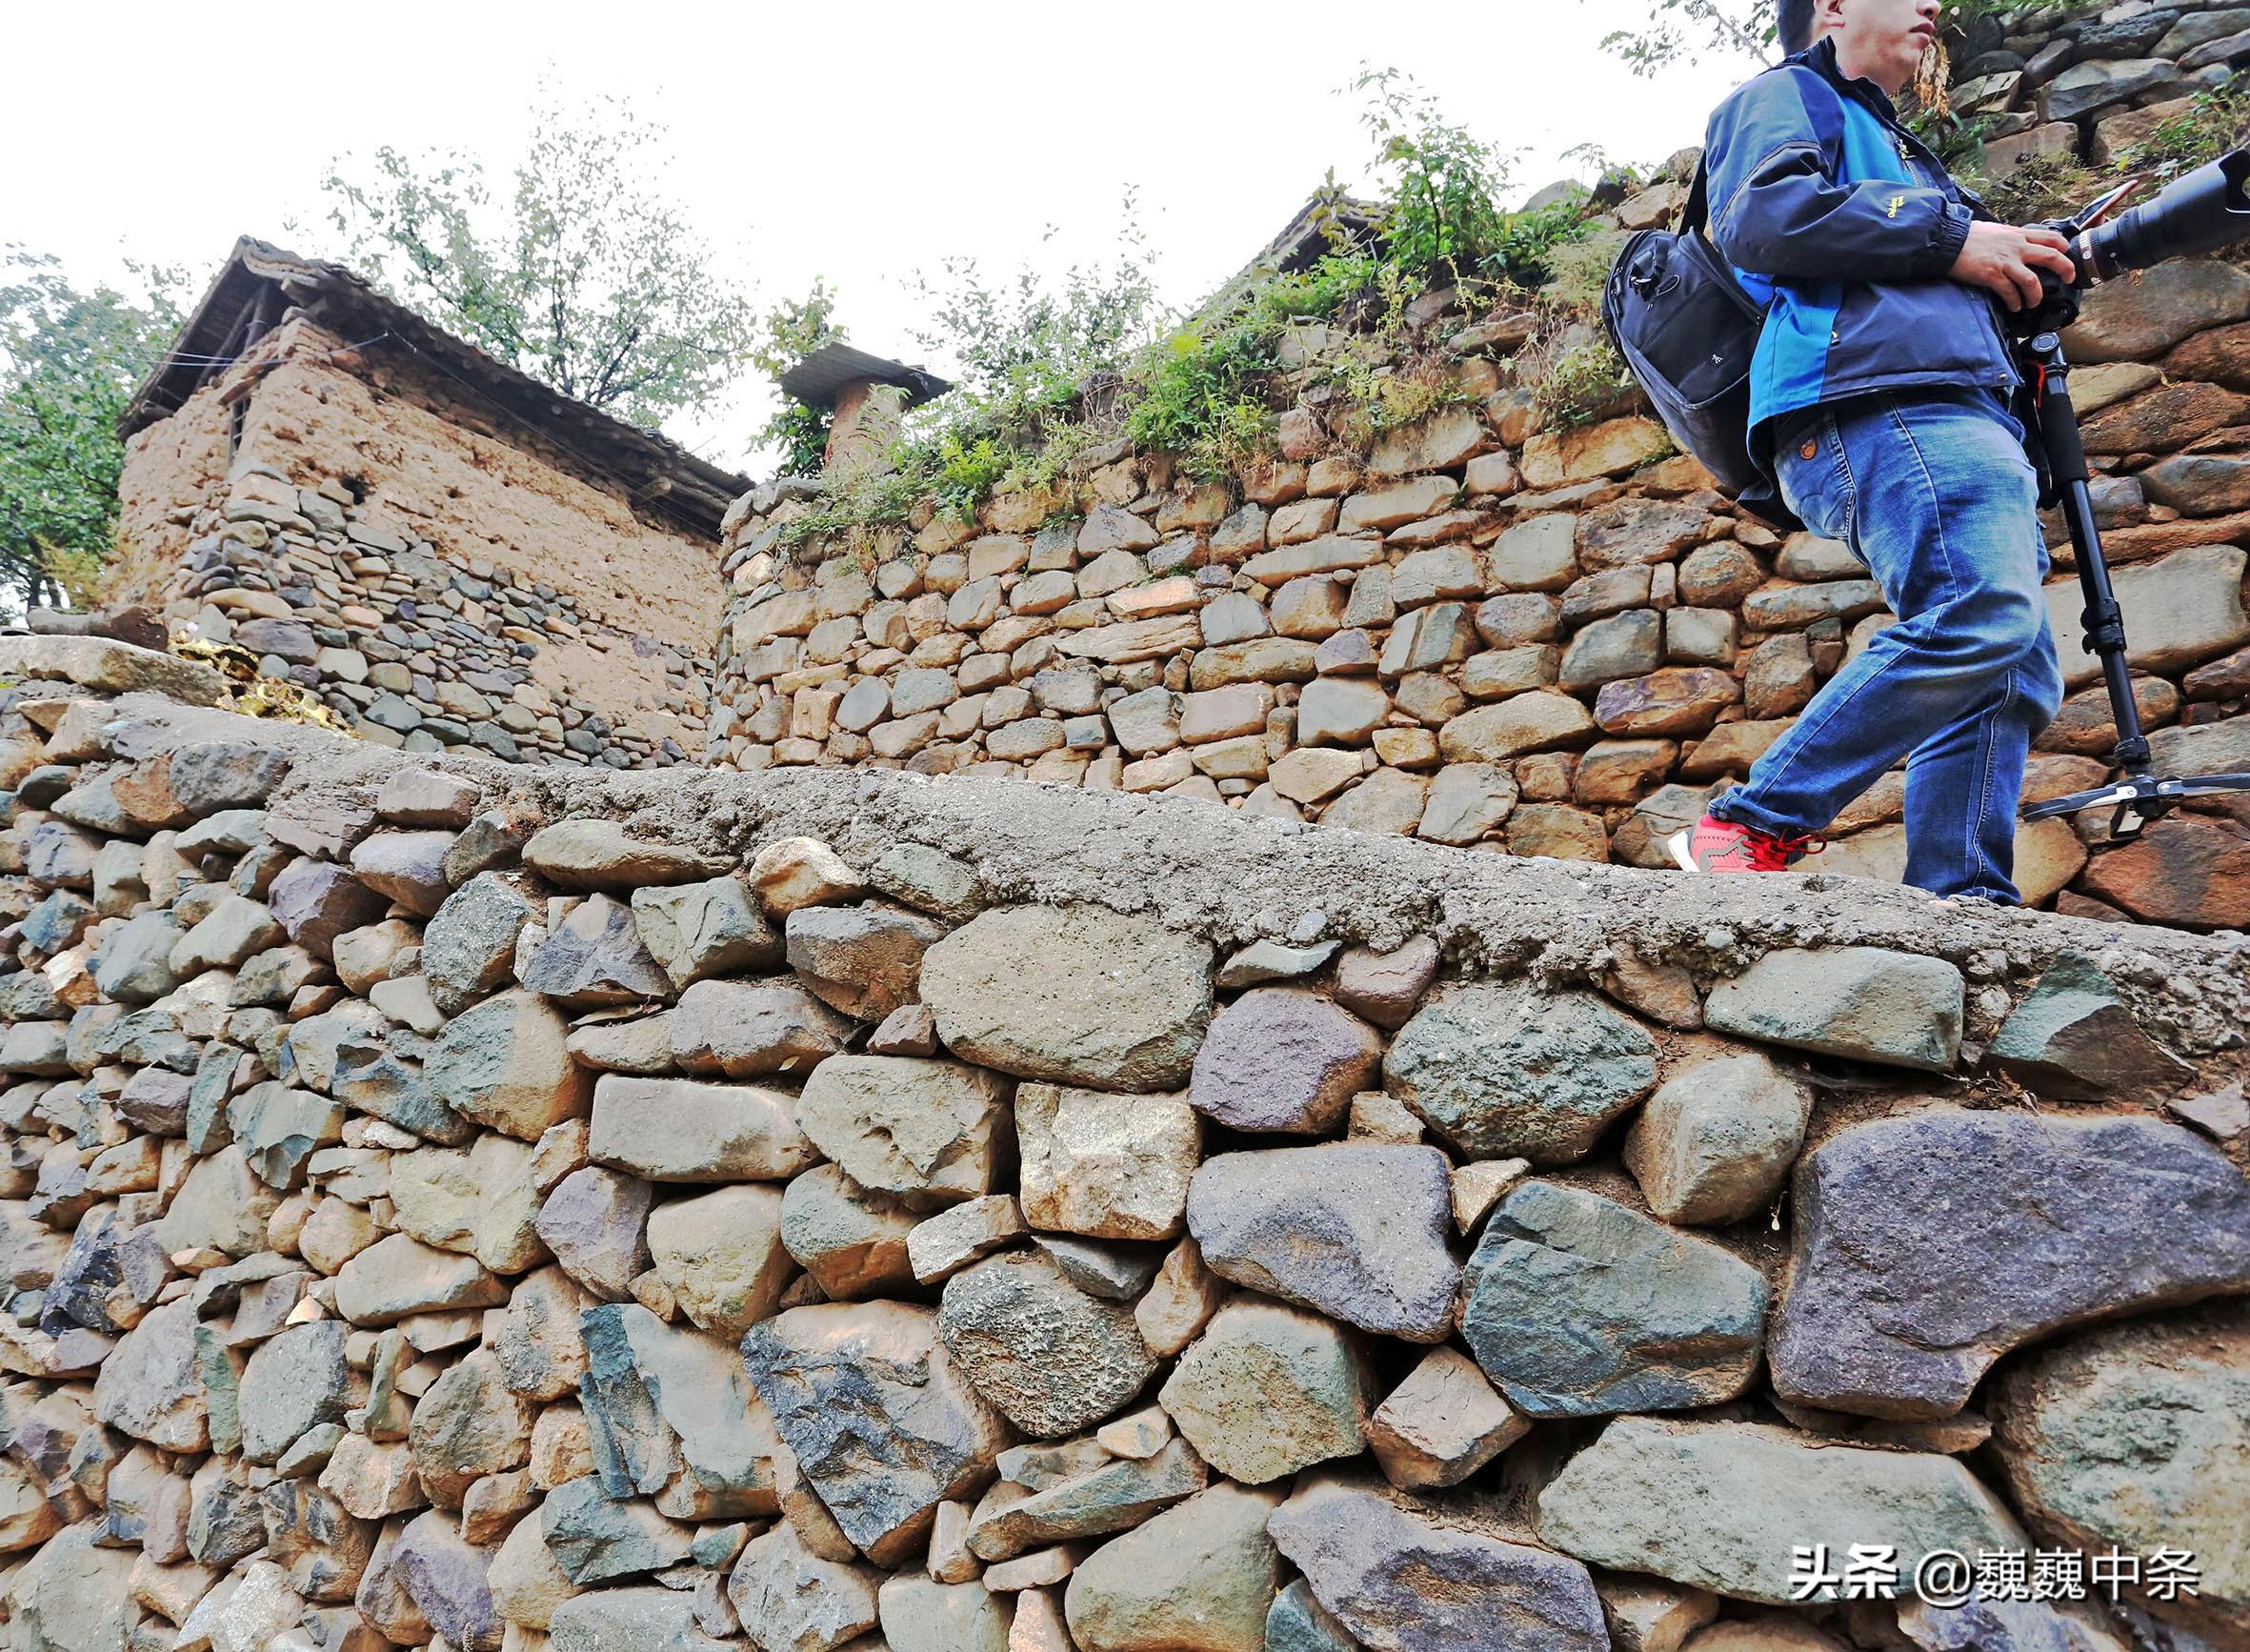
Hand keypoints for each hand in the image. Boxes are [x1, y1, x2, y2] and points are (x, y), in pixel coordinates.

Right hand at [1949, 221, 2077, 311]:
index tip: (2065, 256)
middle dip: (2066, 270)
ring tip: (2033, 302)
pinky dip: (2015, 302)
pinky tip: (2014, 306)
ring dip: (2036, 296)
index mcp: (2018, 234)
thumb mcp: (1995, 230)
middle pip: (2051, 257)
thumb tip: (2015, 244)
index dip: (2063, 248)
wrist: (1947, 241)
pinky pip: (2010, 293)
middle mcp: (2016, 247)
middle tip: (2069, 279)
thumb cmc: (1967, 236)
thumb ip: (2009, 238)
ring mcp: (2005, 262)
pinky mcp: (1992, 275)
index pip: (2051, 237)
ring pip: (2032, 282)